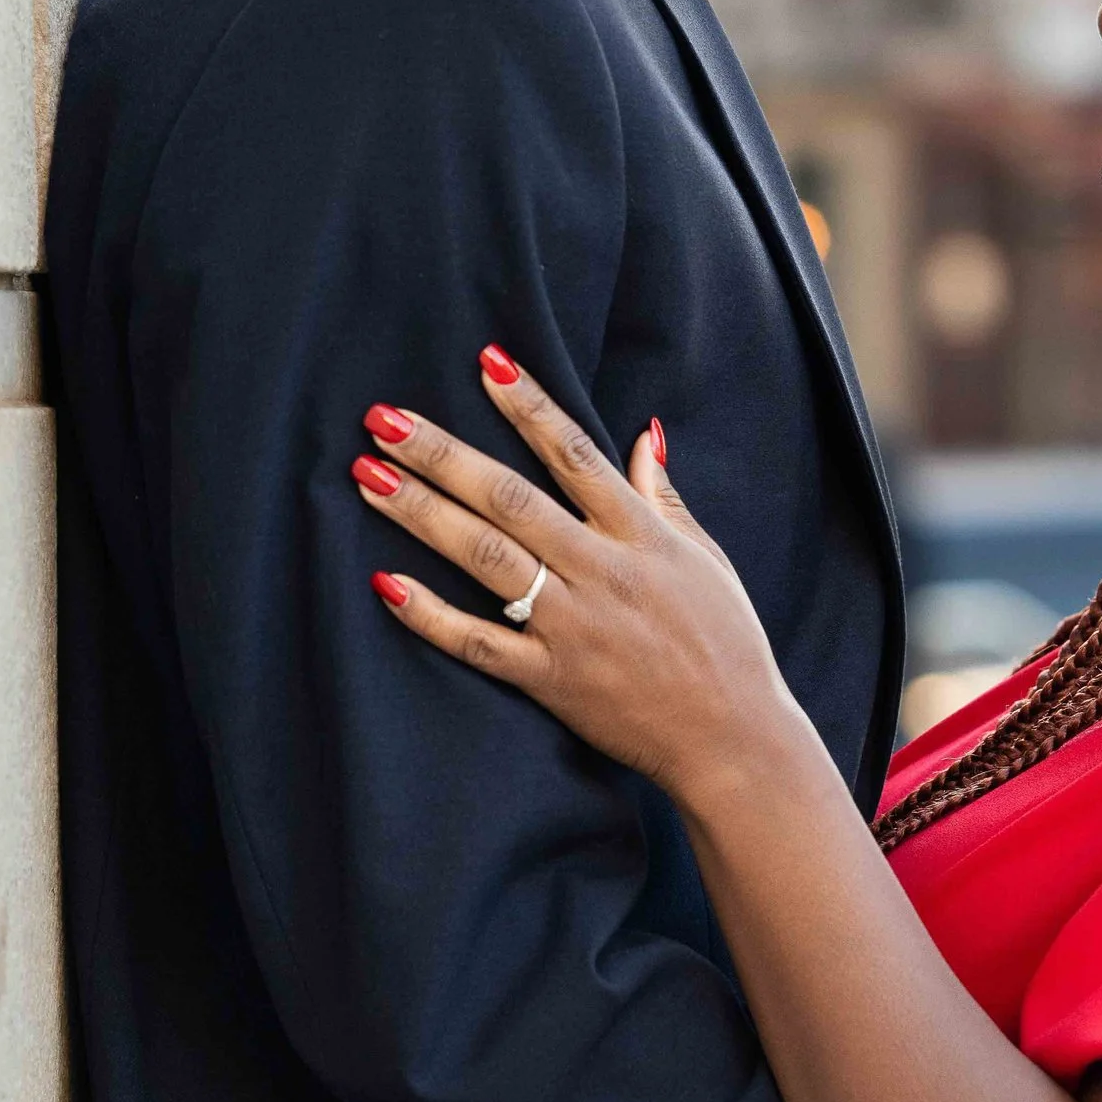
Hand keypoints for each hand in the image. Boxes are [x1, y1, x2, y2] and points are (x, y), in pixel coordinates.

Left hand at [352, 356, 806, 803]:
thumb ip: (663, 497)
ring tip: (368, 476)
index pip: (574, 455)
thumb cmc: (725, 643)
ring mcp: (572, 626)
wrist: (733, 739)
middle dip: (442, 454)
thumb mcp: (706, 558)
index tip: (486, 362)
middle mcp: (601, 572)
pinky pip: (478, 643)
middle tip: (384, 418)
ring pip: (484, 557)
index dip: (530, 406)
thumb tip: (643, 435)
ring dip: (422, 513)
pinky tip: (384, 583)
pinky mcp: (550, 680)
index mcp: (641, 535)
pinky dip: (430, 615)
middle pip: (509, 498)